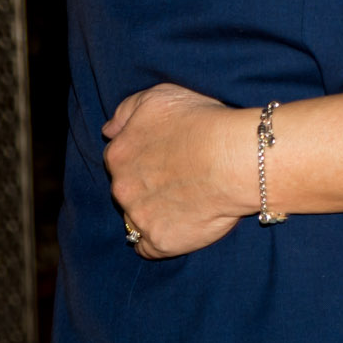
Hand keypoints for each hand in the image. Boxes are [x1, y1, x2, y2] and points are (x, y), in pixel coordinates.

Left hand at [103, 83, 253, 259]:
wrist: (234, 159)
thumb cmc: (202, 122)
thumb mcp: (160, 96)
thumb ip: (127, 110)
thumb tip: (109, 130)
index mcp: (119, 153)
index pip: (119, 157)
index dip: (143, 155)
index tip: (166, 154)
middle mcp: (122, 187)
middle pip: (126, 188)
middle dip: (145, 184)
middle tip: (179, 176)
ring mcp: (138, 217)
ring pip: (136, 217)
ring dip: (153, 211)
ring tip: (186, 199)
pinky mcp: (158, 242)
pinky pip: (149, 247)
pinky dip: (161, 238)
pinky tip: (182, 224)